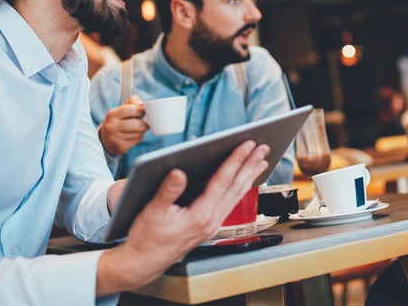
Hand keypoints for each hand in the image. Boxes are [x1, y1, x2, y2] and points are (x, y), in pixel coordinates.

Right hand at [96, 140, 269, 294]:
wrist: (144, 262)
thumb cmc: (146, 238)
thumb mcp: (152, 212)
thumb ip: (167, 192)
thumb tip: (178, 173)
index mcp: (200, 216)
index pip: (222, 182)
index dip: (235, 160)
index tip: (246, 145)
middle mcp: (211, 221)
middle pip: (236, 187)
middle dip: (250, 165)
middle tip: (263, 147)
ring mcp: (212, 225)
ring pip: (236, 196)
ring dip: (249, 176)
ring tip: (261, 160)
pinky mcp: (209, 226)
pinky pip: (230, 202)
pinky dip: (240, 188)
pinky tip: (243, 181)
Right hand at [98, 96, 148, 155]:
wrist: (105, 139)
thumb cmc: (118, 121)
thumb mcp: (121, 109)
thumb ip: (132, 102)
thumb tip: (142, 104)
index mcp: (112, 114)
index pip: (131, 110)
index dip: (141, 110)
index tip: (143, 112)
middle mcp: (112, 126)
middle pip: (137, 124)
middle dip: (144, 123)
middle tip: (145, 122)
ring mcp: (115, 138)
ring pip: (138, 133)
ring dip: (142, 131)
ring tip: (138, 129)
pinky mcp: (120, 147)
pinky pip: (137, 141)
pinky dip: (139, 137)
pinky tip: (134, 135)